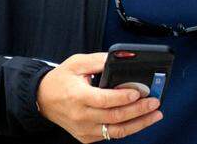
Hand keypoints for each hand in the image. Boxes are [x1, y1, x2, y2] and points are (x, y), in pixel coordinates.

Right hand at [36, 53, 162, 141]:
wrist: (42, 99)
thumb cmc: (60, 80)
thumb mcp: (76, 63)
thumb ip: (98, 60)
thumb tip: (120, 59)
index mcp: (77, 96)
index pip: (104, 99)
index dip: (123, 97)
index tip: (139, 92)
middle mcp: (81, 115)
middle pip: (115, 116)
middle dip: (139, 110)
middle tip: (154, 102)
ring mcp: (84, 129)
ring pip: (116, 131)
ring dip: (139, 123)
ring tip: (154, 114)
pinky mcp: (86, 137)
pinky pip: (110, 135)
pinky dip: (127, 128)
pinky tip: (138, 120)